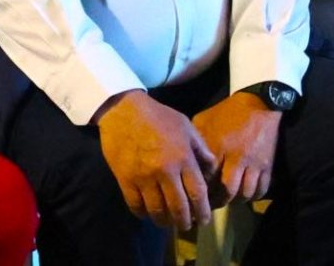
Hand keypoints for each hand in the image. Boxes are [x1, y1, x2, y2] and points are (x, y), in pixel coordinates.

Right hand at [96, 90, 216, 230]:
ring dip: (164, 221)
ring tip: (166, 222)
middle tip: (185, 226)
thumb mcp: (186, 126)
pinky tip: (146, 213)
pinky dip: (142, 213)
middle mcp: (165, 171)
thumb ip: (201, 149)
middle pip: (178, 208)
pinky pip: (135, 204)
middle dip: (184, 222)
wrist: (123, 109)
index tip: (203, 219)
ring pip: (157, 210)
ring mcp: (143, 176)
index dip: (203, 211)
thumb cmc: (157, 116)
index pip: (197, 194)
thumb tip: (211, 170)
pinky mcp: (125, 178)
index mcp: (183, 158)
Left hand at [191, 92, 280, 205]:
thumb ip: (195, 140)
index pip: (208, 177)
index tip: (194, 195)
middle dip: (218, 202)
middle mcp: (237, 159)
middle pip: (227, 191)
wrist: (258, 105)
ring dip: (235, 201)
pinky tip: (244, 195)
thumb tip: (185, 156)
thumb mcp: (204, 120)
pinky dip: (253, 196)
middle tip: (210, 206)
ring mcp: (254, 164)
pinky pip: (262, 190)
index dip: (201, 189)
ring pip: (245, 193)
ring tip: (227, 201)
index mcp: (219, 147)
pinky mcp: (268, 166)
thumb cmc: (226, 112)